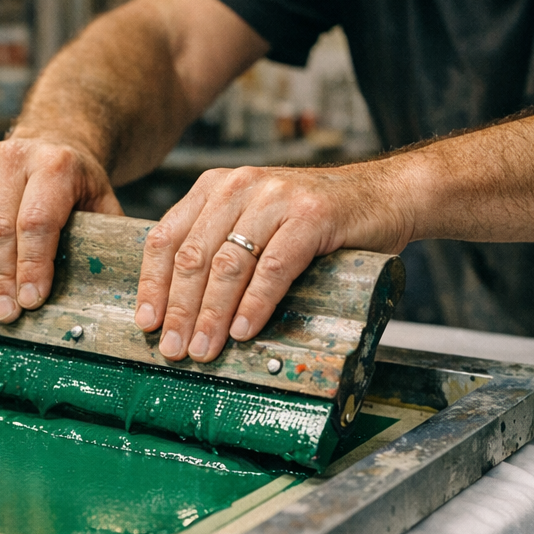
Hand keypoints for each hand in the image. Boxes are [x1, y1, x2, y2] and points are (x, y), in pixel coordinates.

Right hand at [0, 138, 121, 321]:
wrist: (50, 143)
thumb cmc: (76, 186)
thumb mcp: (101, 203)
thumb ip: (103, 238)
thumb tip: (109, 288)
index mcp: (57, 164)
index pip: (37, 222)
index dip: (31, 266)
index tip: (30, 302)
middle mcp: (15, 155)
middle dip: (1, 278)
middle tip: (4, 313)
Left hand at [135, 163, 412, 361]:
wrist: (386, 195)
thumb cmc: (318, 220)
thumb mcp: (259, 223)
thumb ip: (224, 247)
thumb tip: (183, 311)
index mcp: (216, 187)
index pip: (167, 238)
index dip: (152, 284)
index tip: (146, 323)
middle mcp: (240, 185)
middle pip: (193, 255)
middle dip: (179, 309)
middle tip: (174, 348)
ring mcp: (276, 198)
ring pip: (228, 263)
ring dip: (212, 314)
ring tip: (204, 349)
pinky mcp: (311, 216)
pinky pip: (273, 266)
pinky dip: (256, 303)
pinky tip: (245, 331)